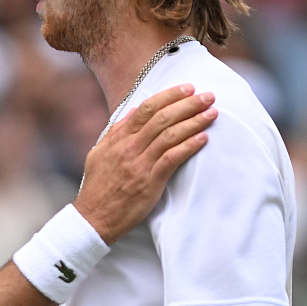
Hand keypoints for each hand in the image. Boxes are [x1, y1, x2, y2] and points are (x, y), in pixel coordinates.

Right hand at [74, 84, 215, 242]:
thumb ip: (116, 131)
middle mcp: (129, 147)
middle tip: (208, 96)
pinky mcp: (149, 182)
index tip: (188, 88)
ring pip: (170, 135)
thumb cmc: (98, 186)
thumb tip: (133, 111)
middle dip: (188, 104)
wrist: (94, 217)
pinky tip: (203, 138)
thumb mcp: (99, 153)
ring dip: (194, 121)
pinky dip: (189, 146)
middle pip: (162, 118)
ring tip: (212, 113)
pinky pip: (172, 158)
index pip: (146, 108)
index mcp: (118, 138)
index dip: (169, 96)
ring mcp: (139, 164)